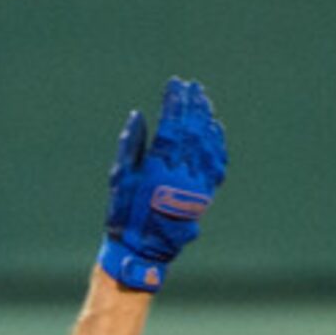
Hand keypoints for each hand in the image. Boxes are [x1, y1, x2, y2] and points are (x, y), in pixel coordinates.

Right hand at [100, 76, 225, 292]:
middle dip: (192, 105)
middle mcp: (181, 171)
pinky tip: (215, 129)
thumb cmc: (124, 216)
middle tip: (192, 87)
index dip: (174, 102)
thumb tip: (139, 116)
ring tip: (203, 101)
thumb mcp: (119, 180)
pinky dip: (216, 143)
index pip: (171, 124)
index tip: (175, 84)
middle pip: (192, 129)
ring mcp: (196, 182)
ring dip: (206, 119)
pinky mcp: (205, 194)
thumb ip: (129, 146)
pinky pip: (216, 163)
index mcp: (158, 166)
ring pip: (206, 142)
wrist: (143, 251)